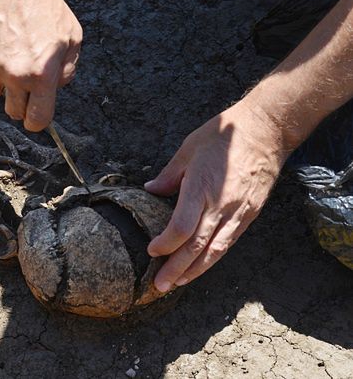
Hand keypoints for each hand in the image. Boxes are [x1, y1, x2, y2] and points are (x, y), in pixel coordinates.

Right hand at [0, 0, 82, 131]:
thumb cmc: (45, 7)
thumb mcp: (72, 38)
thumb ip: (67, 70)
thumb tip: (55, 88)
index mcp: (41, 75)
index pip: (37, 119)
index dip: (37, 122)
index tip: (35, 118)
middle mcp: (13, 74)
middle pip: (13, 112)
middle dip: (21, 102)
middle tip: (24, 83)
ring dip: (1, 82)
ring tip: (10, 57)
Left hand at [145, 102, 290, 291]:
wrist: (266, 131)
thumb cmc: (223, 135)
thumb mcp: (188, 148)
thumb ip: (169, 174)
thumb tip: (151, 189)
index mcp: (201, 188)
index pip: (182, 227)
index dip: (166, 244)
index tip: (151, 251)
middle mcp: (221, 205)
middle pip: (197, 246)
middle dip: (176, 269)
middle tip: (159, 286)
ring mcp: (238, 212)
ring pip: (215, 251)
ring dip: (194, 271)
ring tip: (177, 284)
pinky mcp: (249, 215)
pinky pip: (228, 242)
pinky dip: (212, 258)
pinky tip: (201, 267)